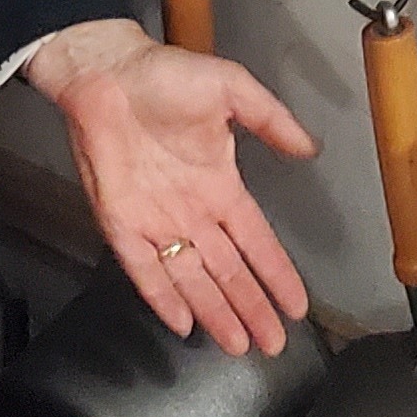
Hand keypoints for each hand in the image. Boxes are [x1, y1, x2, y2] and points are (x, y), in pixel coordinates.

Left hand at [21, 15, 315, 356]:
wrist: (106, 72)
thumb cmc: (165, 76)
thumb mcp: (232, 88)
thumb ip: (272, 119)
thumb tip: (310, 147)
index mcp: (220, 184)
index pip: (255, 241)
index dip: (276, 274)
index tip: (297, 305)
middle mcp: (191, 211)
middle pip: (227, 272)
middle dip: (251, 308)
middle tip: (273, 344)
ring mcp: (155, 221)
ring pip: (191, 279)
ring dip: (215, 312)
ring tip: (239, 343)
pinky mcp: (120, 224)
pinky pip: (144, 269)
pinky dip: (163, 296)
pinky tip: (183, 322)